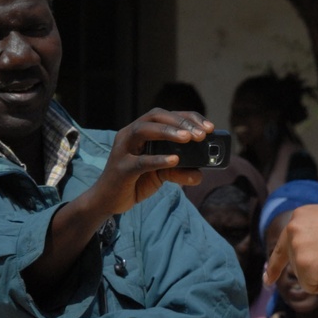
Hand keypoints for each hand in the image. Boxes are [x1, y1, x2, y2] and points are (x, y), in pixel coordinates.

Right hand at [23, 109, 215, 298]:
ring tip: (188, 139)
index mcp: (142, 131)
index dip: (189, 118)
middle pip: (156, 117)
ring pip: (144, 130)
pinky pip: (140, 161)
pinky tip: (175, 160)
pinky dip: (158, 159)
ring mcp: (123, 150)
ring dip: (168, 132)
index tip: (210, 127)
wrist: (108, 201)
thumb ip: (180, 172)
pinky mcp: (121, 168)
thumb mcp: (162, 175)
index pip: (167, 115)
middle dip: (181, 122)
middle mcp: (130, 134)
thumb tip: (200, 174)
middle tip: (201, 134)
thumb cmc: (136, 182)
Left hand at [265, 205, 317, 293]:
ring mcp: (298, 248)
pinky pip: (309, 286)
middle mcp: (294, 228)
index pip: (284, 241)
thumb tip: (307, 241)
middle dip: (303, 271)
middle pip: (292, 260)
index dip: (276, 263)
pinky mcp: (303, 266)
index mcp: (301, 215)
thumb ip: (316, 228)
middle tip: (291, 286)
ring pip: (302, 274)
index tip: (268, 278)